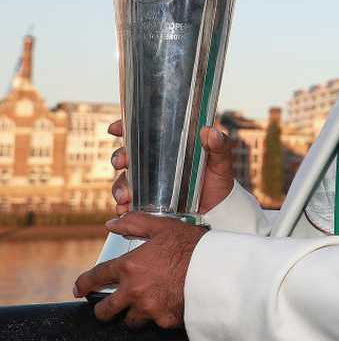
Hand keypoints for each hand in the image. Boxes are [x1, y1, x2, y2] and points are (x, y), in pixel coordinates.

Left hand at [73, 213, 206, 327]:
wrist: (218, 269)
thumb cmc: (192, 246)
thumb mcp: (164, 227)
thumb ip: (135, 223)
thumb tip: (112, 223)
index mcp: (129, 267)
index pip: (95, 278)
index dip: (83, 284)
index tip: (80, 289)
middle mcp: (134, 291)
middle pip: (105, 311)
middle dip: (104, 310)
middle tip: (109, 308)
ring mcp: (149, 309)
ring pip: (131, 321)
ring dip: (135, 315)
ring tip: (145, 307)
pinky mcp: (165, 321)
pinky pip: (157, 323)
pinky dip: (161, 317)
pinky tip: (170, 307)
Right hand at [109, 120, 235, 214]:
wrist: (220, 212)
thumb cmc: (219, 182)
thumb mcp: (221, 163)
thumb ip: (219, 146)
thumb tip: (209, 131)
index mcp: (169, 149)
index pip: (142, 134)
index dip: (125, 128)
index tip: (115, 129)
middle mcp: (155, 165)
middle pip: (127, 156)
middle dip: (119, 158)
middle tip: (120, 163)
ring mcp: (149, 185)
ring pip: (124, 181)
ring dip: (120, 187)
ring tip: (125, 195)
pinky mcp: (147, 205)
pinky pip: (128, 204)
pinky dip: (123, 206)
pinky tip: (125, 209)